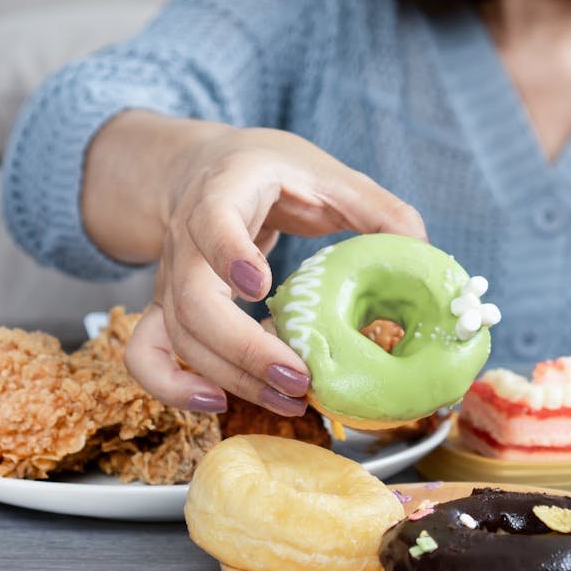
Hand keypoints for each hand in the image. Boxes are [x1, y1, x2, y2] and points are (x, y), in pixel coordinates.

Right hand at [122, 124, 426, 415]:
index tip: (259, 285)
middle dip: (245, 348)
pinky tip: (218, 402)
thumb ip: (377, 208)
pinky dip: (172, 385)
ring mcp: (170, 277)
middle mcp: (185, 238)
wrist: (206, 168)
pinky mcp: (166, 307)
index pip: (211, 219)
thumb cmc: (270, 170)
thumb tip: (423, 253)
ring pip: (179, 336)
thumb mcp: (325, 172)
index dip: (228, 253)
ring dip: (231, 376)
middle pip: (193, 301)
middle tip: (299, 377)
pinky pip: (147, 353)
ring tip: (290, 399)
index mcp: (224, 191)